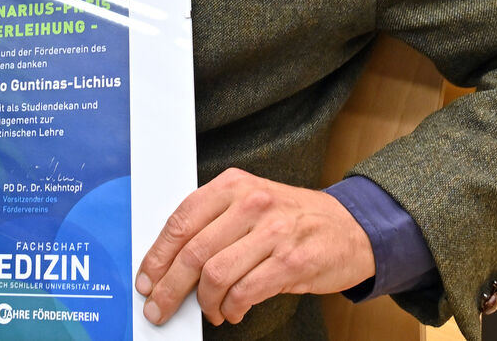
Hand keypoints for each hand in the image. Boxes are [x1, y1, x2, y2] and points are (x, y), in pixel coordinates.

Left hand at [135, 168, 375, 327]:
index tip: (146, 279)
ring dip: (205, 302)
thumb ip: (214, 222)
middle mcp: (251, 203)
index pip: (181, 220)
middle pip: (194, 251)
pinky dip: (231, 309)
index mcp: (233, 185)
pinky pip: (245, 292)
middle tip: (160, 307)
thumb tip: (170, 260)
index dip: (158, 254)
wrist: (350, 227)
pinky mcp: (291, 262)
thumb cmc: (292, 218)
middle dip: (170, 287)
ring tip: (209, 309)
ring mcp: (273, 232)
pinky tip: (232, 311)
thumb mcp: (250, 203)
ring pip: (216, 275)